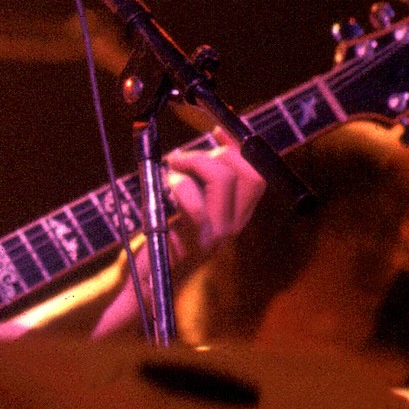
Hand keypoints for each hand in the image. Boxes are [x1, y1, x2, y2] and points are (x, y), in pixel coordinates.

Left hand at [164, 137, 268, 253]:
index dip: (240, 148)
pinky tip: (167, 189)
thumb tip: (217, 135)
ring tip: (173, 170)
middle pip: (247, 173)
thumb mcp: (189, 200)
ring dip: (193, 163)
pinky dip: (179, 185)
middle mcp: (235, 224)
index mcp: (238, 214)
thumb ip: (204, 175)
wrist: (152, 276)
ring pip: (223, 178)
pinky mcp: (196, 239)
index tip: (217, 131)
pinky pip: (195, 203)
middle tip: (183, 160)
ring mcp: (218, 233)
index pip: (257, 175)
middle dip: (214, 154)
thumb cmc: (166, 234)